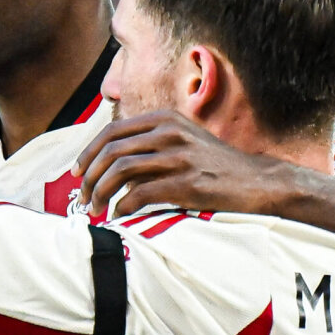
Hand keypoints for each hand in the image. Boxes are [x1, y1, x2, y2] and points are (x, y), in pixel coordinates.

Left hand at [74, 110, 300, 217]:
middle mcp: (169, 132)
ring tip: (97, 210)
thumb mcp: (182, 141)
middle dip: (90, 176)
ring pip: (121, 170)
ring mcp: (179, 156)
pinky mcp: (188, 182)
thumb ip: (149, 145)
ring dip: (102, 192)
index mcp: (164, 119)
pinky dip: (124, 206)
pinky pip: (141, 193)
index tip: (77, 173)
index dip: (88, 153)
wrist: (258, 182)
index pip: (111, 131)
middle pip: (111, 150)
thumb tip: (108, 164)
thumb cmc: (215, 166)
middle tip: (83, 198)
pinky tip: (121, 215)